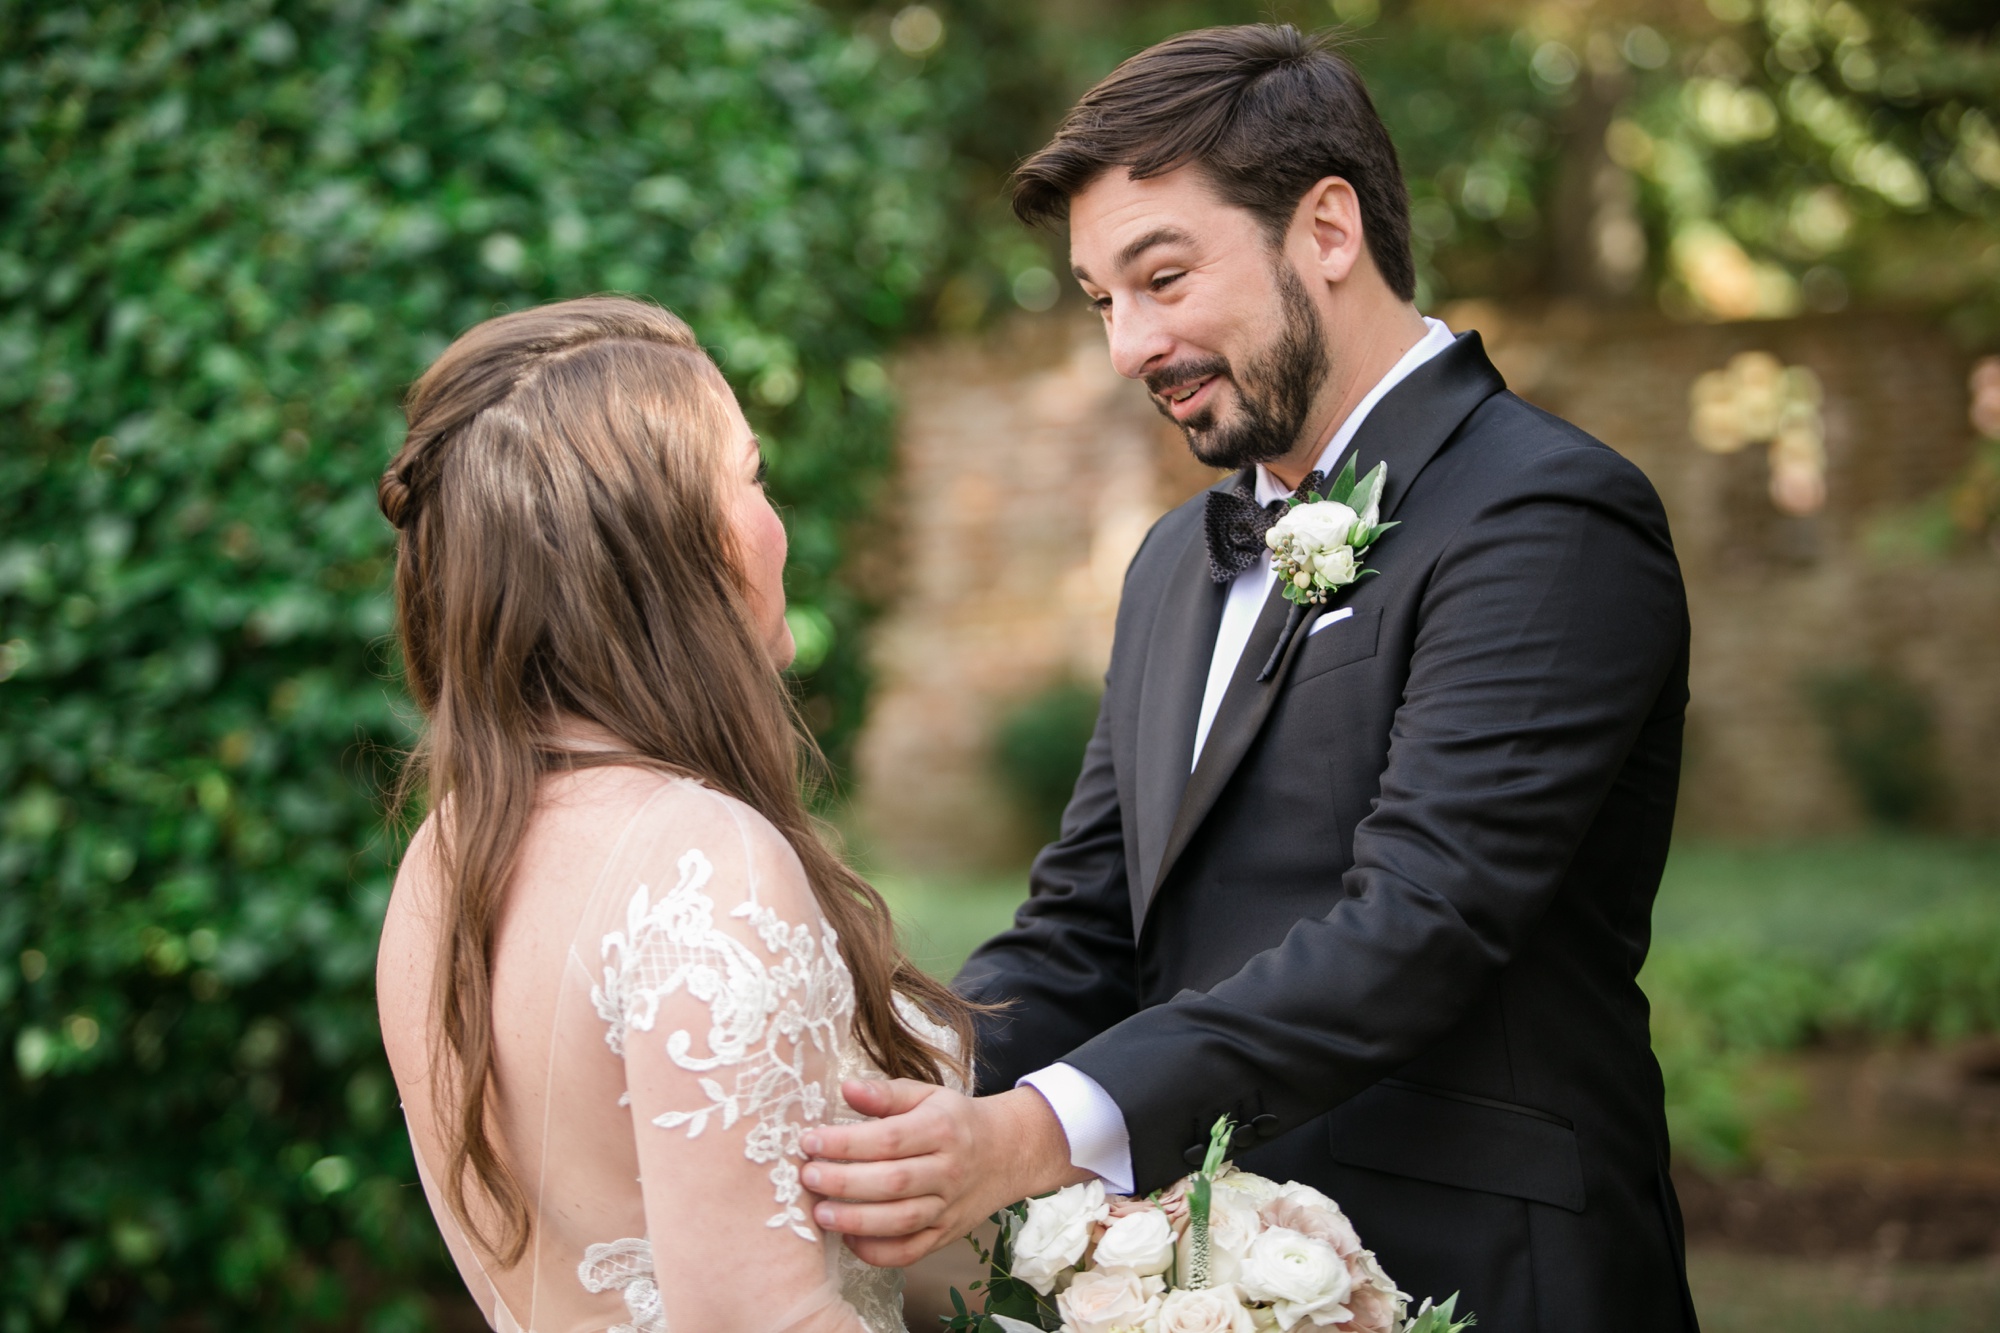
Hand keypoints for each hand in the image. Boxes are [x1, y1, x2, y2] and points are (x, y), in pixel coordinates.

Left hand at [800, 1079, 1090, 1267]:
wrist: (1007, 1153)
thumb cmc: (956, 1121)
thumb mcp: (927, 1096)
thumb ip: (886, 1094)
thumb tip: (846, 1089)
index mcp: (941, 1130)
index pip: (889, 1140)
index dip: (846, 1143)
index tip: (810, 1141)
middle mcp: (948, 1171)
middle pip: (893, 1182)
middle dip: (845, 1182)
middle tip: (809, 1177)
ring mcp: (948, 1207)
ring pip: (902, 1221)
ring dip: (857, 1221)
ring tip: (820, 1213)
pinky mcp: (946, 1234)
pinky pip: (912, 1251)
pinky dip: (879, 1253)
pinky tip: (850, 1240)